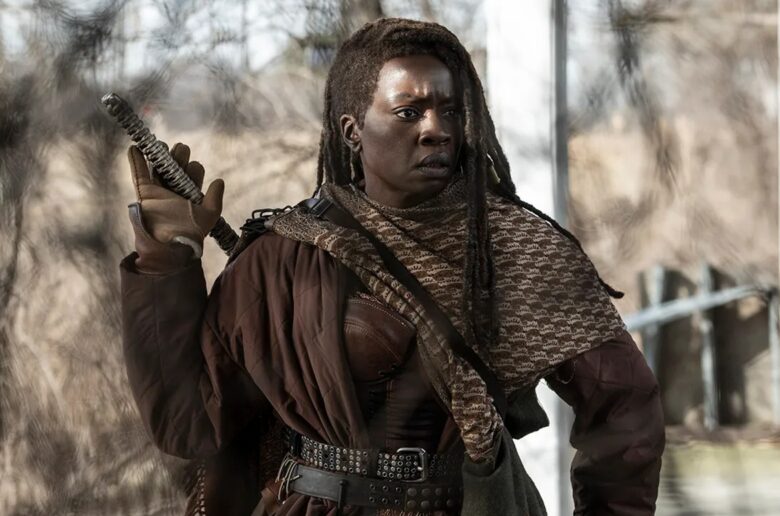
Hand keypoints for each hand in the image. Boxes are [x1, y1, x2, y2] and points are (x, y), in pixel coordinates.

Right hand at [127, 142, 223, 272]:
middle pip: (176, 170)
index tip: (196, 166)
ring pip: (159, 169)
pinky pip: (139, 174)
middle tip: (183, 148)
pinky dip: (136, 160)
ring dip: (161, 156)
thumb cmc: (190, 231)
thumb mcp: (210, 214)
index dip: (195, 170)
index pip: (192, 178)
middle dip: (180, 157)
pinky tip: (136, 147)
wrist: (169, 243)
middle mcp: (174, 193)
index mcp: (190, 197)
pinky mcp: (145, 193)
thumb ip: (215, 198)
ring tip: (164, 145)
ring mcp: (159, 192)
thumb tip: (220, 181)